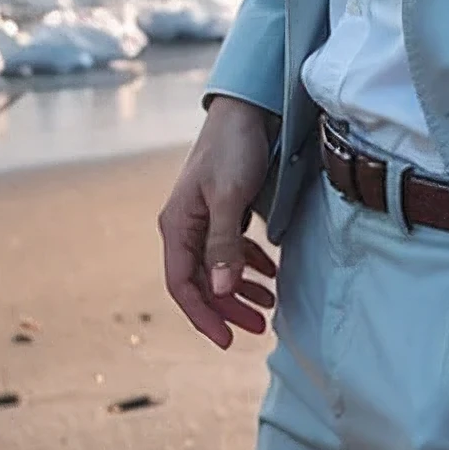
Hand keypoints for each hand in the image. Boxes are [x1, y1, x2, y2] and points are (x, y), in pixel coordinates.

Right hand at [159, 95, 277, 348]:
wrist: (247, 109)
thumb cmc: (234, 148)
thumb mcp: (230, 198)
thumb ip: (223, 245)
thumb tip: (219, 289)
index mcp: (177, 225)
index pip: (181, 284)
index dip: (203, 316)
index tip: (228, 339)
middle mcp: (185, 226)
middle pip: (200, 281)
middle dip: (228, 308)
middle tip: (259, 327)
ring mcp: (203, 219)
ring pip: (216, 268)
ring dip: (241, 289)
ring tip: (270, 305)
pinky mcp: (223, 210)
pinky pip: (230, 250)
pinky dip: (249, 265)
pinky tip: (271, 272)